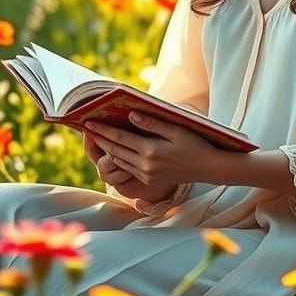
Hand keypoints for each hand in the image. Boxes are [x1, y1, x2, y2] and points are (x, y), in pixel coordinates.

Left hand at [83, 112, 220, 185]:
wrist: (208, 168)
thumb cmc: (195, 144)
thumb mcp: (176, 130)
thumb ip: (152, 124)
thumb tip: (131, 115)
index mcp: (150, 151)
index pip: (120, 138)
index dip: (103, 130)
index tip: (89, 122)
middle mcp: (145, 165)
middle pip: (115, 150)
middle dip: (100, 139)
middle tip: (87, 128)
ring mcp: (146, 174)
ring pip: (119, 161)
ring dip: (106, 149)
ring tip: (96, 138)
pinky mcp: (149, 179)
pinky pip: (127, 169)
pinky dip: (117, 159)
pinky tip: (114, 151)